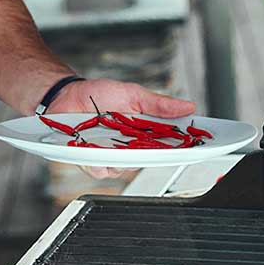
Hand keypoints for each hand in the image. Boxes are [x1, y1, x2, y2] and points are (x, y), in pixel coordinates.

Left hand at [49, 78, 196, 180]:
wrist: (66, 95)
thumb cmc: (98, 95)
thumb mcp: (132, 94)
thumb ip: (158, 104)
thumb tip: (188, 106)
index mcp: (143, 133)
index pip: (168, 145)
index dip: (184, 148)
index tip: (197, 146)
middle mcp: (128, 148)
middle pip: (148, 161)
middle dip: (152, 155)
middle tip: (153, 144)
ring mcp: (109, 156)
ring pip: (124, 169)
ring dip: (121, 157)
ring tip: (115, 142)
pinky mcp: (90, 161)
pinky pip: (99, 170)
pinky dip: (98, 162)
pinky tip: (95, 150)